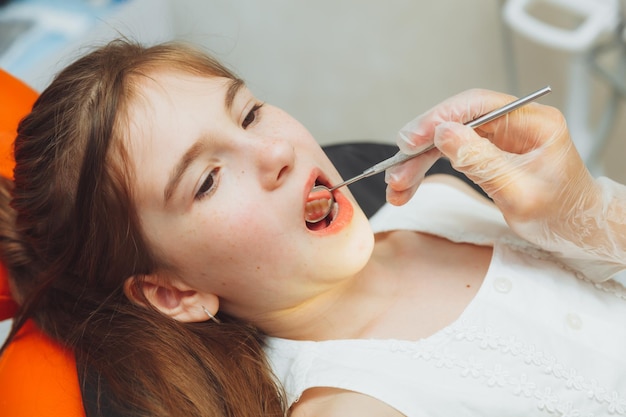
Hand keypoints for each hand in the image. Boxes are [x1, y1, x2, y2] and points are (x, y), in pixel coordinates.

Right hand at [386, 89, 625, 279]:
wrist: (576, 231)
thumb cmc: (562, 215)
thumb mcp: (520, 194)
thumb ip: (482, 163)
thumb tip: (443, 134)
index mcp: (533, 122)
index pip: (476, 106)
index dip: (439, 118)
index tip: (412, 139)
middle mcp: (514, 124)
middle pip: (455, 122)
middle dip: (421, 147)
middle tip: (396, 169)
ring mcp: (500, 139)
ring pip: (447, 140)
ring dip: (418, 162)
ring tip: (397, 186)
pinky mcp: (488, 154)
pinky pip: (451, 156)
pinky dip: (428, 171)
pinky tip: (409, 185)